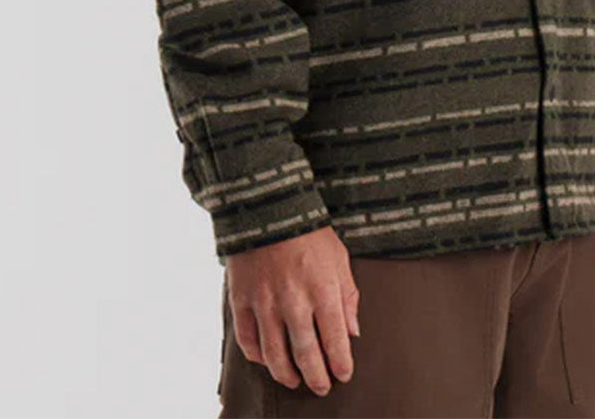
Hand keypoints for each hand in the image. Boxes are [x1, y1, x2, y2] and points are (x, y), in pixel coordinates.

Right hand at [225, 225, 359, 393]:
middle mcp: (294, 301)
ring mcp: (264, 302)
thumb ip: (348, 295)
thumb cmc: (310, 233)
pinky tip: (266, 360)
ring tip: (294, 380)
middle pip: (306, 354)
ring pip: (274, 355)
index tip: (344, 375)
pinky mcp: (241, 299)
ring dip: (286, 374)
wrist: (269, 206)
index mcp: (323, 289)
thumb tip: (353, 331)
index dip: (341, 363)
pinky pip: (247, 340)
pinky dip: (257, 356)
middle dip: (316, 377)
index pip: (336, 339)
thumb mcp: (339, 257)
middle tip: (321, 387)